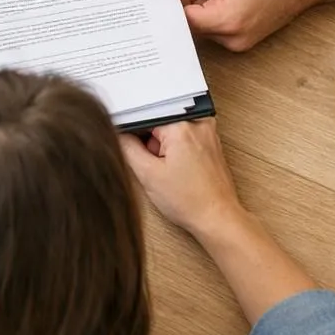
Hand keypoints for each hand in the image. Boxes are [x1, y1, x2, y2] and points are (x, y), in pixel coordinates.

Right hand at [119, 119, 244, 237]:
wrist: (217, 218)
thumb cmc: (190, 201)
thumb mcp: (147, 175)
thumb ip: (127, 147)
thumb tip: (117, 132)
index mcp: (180, 126)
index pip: (143, 115)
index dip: (133, 134)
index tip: (134, 150)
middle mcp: (197, 123)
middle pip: (158, 123)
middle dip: (151, 143)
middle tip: (157, 166)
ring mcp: (207, 132)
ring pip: (171, 131)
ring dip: (164, 149)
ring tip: (171, 170)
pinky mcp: (211, 142)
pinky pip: (184, 139)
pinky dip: (177, 152)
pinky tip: (180, 170)